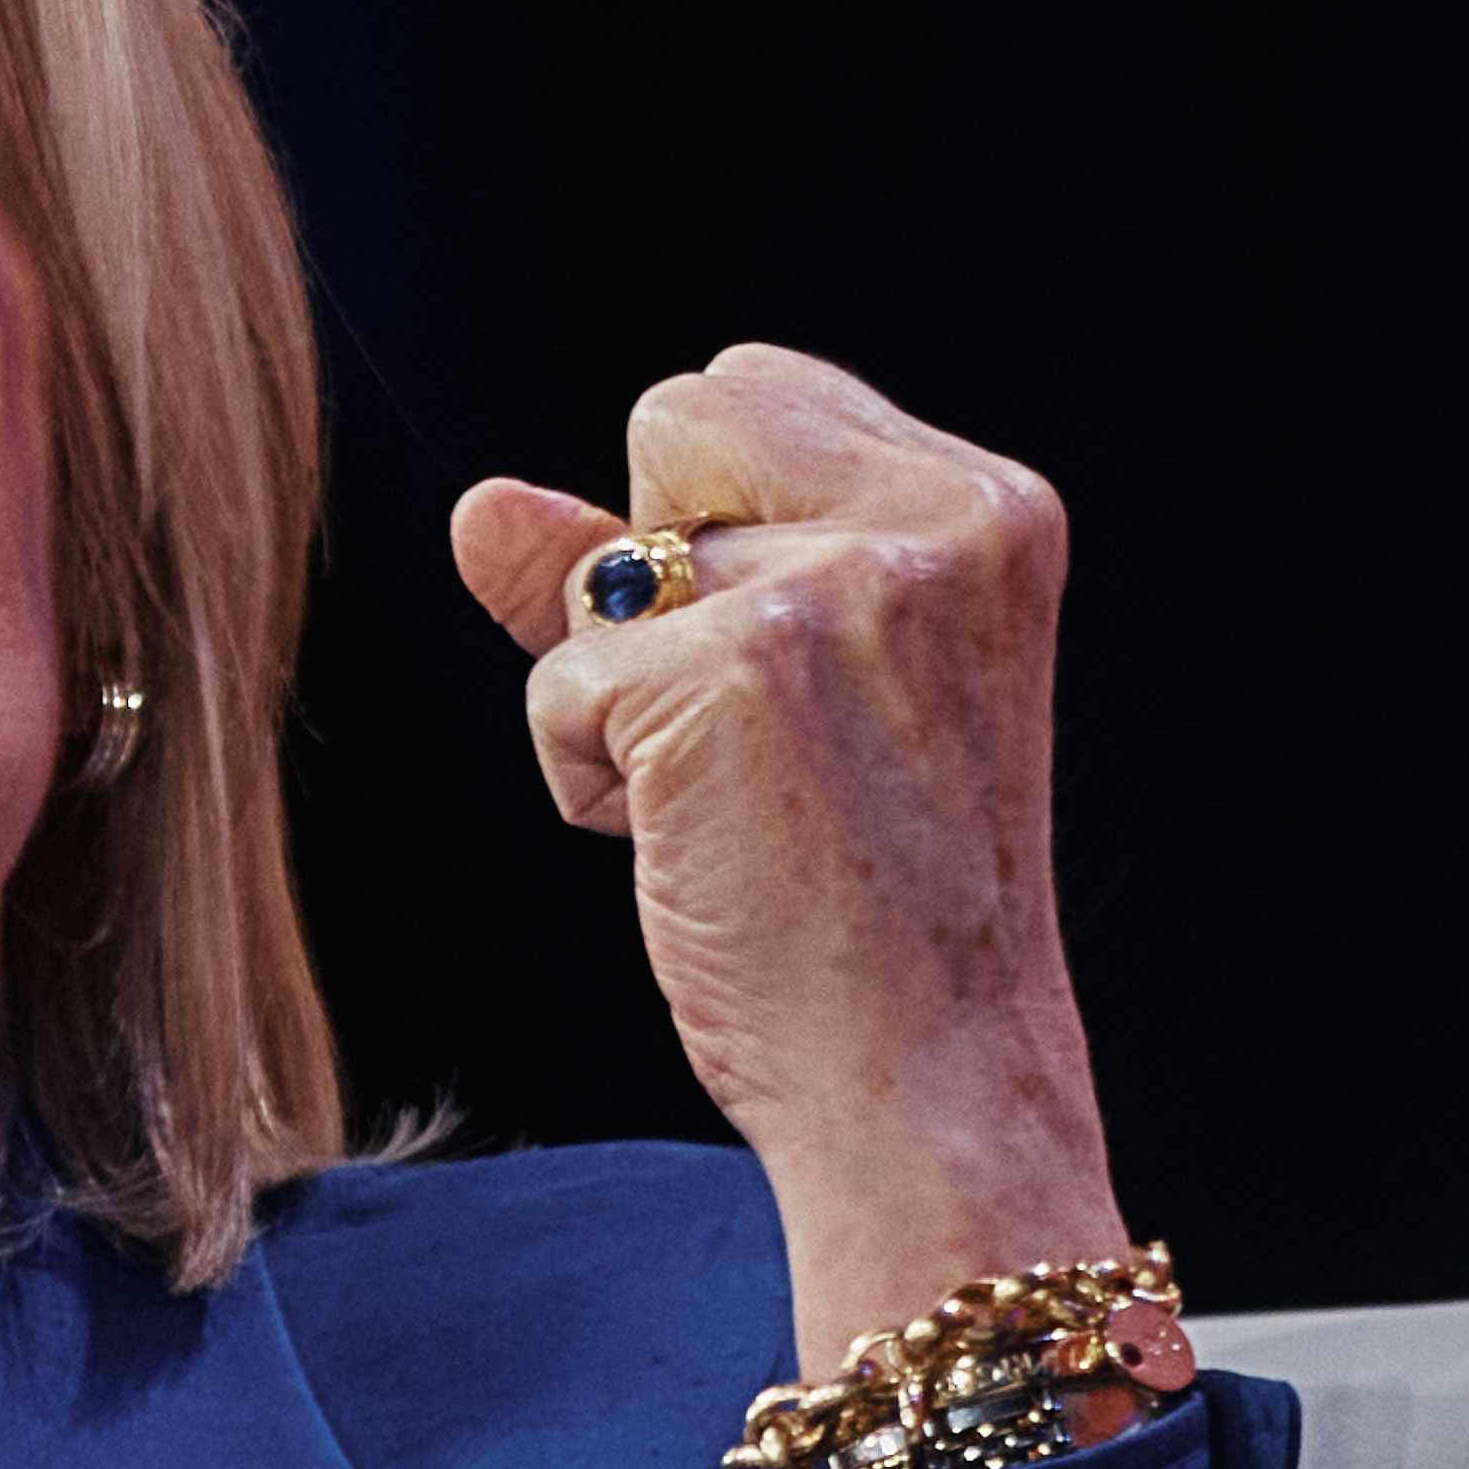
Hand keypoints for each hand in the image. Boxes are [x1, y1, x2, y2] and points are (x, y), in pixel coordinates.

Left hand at [449, 344, 1127, 1380]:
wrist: (928, 1079)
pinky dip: (589, 778)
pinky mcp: (724, 674)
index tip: (789, 677)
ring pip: (603, 565)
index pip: (751, 389)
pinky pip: (559, 678)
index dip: (715, 528)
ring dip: (622, 691)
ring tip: (739, 805)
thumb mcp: (794, 695)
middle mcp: (933, 524)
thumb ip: (641, 571)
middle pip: (671, 421)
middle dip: (660, 574)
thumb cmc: (870, 906)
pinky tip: (699, 852)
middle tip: (762, 741)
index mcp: (989, 508)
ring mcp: (833, 590)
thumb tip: (480, 504)